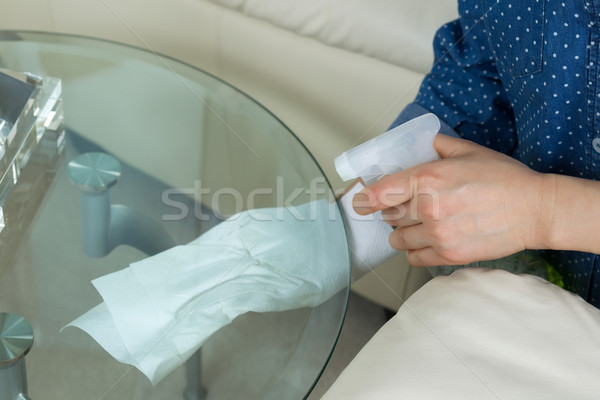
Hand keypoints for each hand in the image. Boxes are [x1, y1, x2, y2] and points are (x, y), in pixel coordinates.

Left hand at [352, 134, 548, 266]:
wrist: (535, 210)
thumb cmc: (504, 178)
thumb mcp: (468, 150)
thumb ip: (436, 146)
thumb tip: (417, 145)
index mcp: (428, 178)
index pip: (379, 193)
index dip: (364, 198)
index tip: (359, 201)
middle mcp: (428, 207)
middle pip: (388, 216)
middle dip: (392, 211)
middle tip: (406, 207)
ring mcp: (438, 234)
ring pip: (397, 239)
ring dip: (402, 232)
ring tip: (418, 225)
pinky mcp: (449, 255)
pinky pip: (414, 258)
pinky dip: (414, 251)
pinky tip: (426, 241)